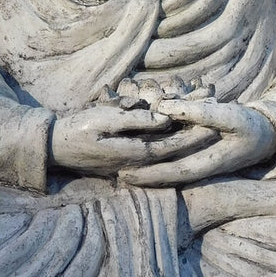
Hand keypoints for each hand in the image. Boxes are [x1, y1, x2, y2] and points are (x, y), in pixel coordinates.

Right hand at [50, 106, 213, 176]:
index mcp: (136, 153)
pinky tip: (180, 125)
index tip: (216, 118)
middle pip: (176, 148)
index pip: (175, 144)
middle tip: (220, 115)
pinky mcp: (129, 157)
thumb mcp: (105, 120)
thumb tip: (166, 118)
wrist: (55, 147)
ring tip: (207, 118)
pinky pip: (156, 147)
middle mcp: (139, 161)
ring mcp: (134, 161)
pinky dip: (170, 135)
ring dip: (186, 133)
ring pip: (168, 147)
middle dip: (198, 132)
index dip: (196, 131)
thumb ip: (136, 120)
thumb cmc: (77, 130)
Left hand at [119, 98, 275, 186]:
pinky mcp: (198, 156)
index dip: (148, 174)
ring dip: (145, 168)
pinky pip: (174, 159)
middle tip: (113, 173)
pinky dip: (157, 159)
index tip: (125, 173)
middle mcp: (200, 167)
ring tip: (120, 166)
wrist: (267, 135)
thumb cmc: (249, 125)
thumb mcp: (227, 115)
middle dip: (140, 175)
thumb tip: (162, 108)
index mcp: (208, 163)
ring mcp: (199, 163)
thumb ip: (196, 112)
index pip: (172, 173)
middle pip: (165, 174)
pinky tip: (140, 154)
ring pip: (168, 168)